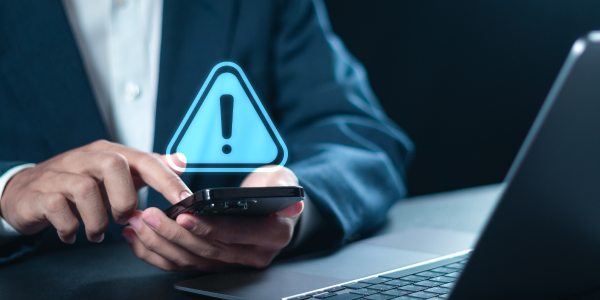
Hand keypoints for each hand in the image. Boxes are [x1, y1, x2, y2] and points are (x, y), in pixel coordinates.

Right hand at [0, 140, 190, 242]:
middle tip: (123, 218)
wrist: (26, 191)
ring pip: (84, 189)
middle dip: (125, 198)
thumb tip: (181, 161)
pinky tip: (73, 234)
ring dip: (97, 220)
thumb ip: (146, 169)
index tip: (184, 199)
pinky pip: (57, 208)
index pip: (143, 159)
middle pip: (113, 164)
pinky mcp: (39, 194)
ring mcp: (59, 174)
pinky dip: (70, 227)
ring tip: (97, 233)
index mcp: (107, 152)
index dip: (166, 178)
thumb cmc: (78, 183)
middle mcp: (84, 158)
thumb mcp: (115, 174)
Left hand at [122, 165, 303, 270]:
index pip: (236, 234)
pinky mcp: (214, 264)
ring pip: (191, 261)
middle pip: (208, 250)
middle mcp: (253, 254)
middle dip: (174, 234)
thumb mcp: (281, 181)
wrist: (272, 208)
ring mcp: (232, 262)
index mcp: (272, 235)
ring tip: (139, 223)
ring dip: (161, 244)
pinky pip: (182, 264)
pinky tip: (139, 237)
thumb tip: (292, 203)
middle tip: (150, 216)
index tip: (183, 216)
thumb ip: (281, 189)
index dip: (208, 227)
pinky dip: (158, 253)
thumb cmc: (273, 191)